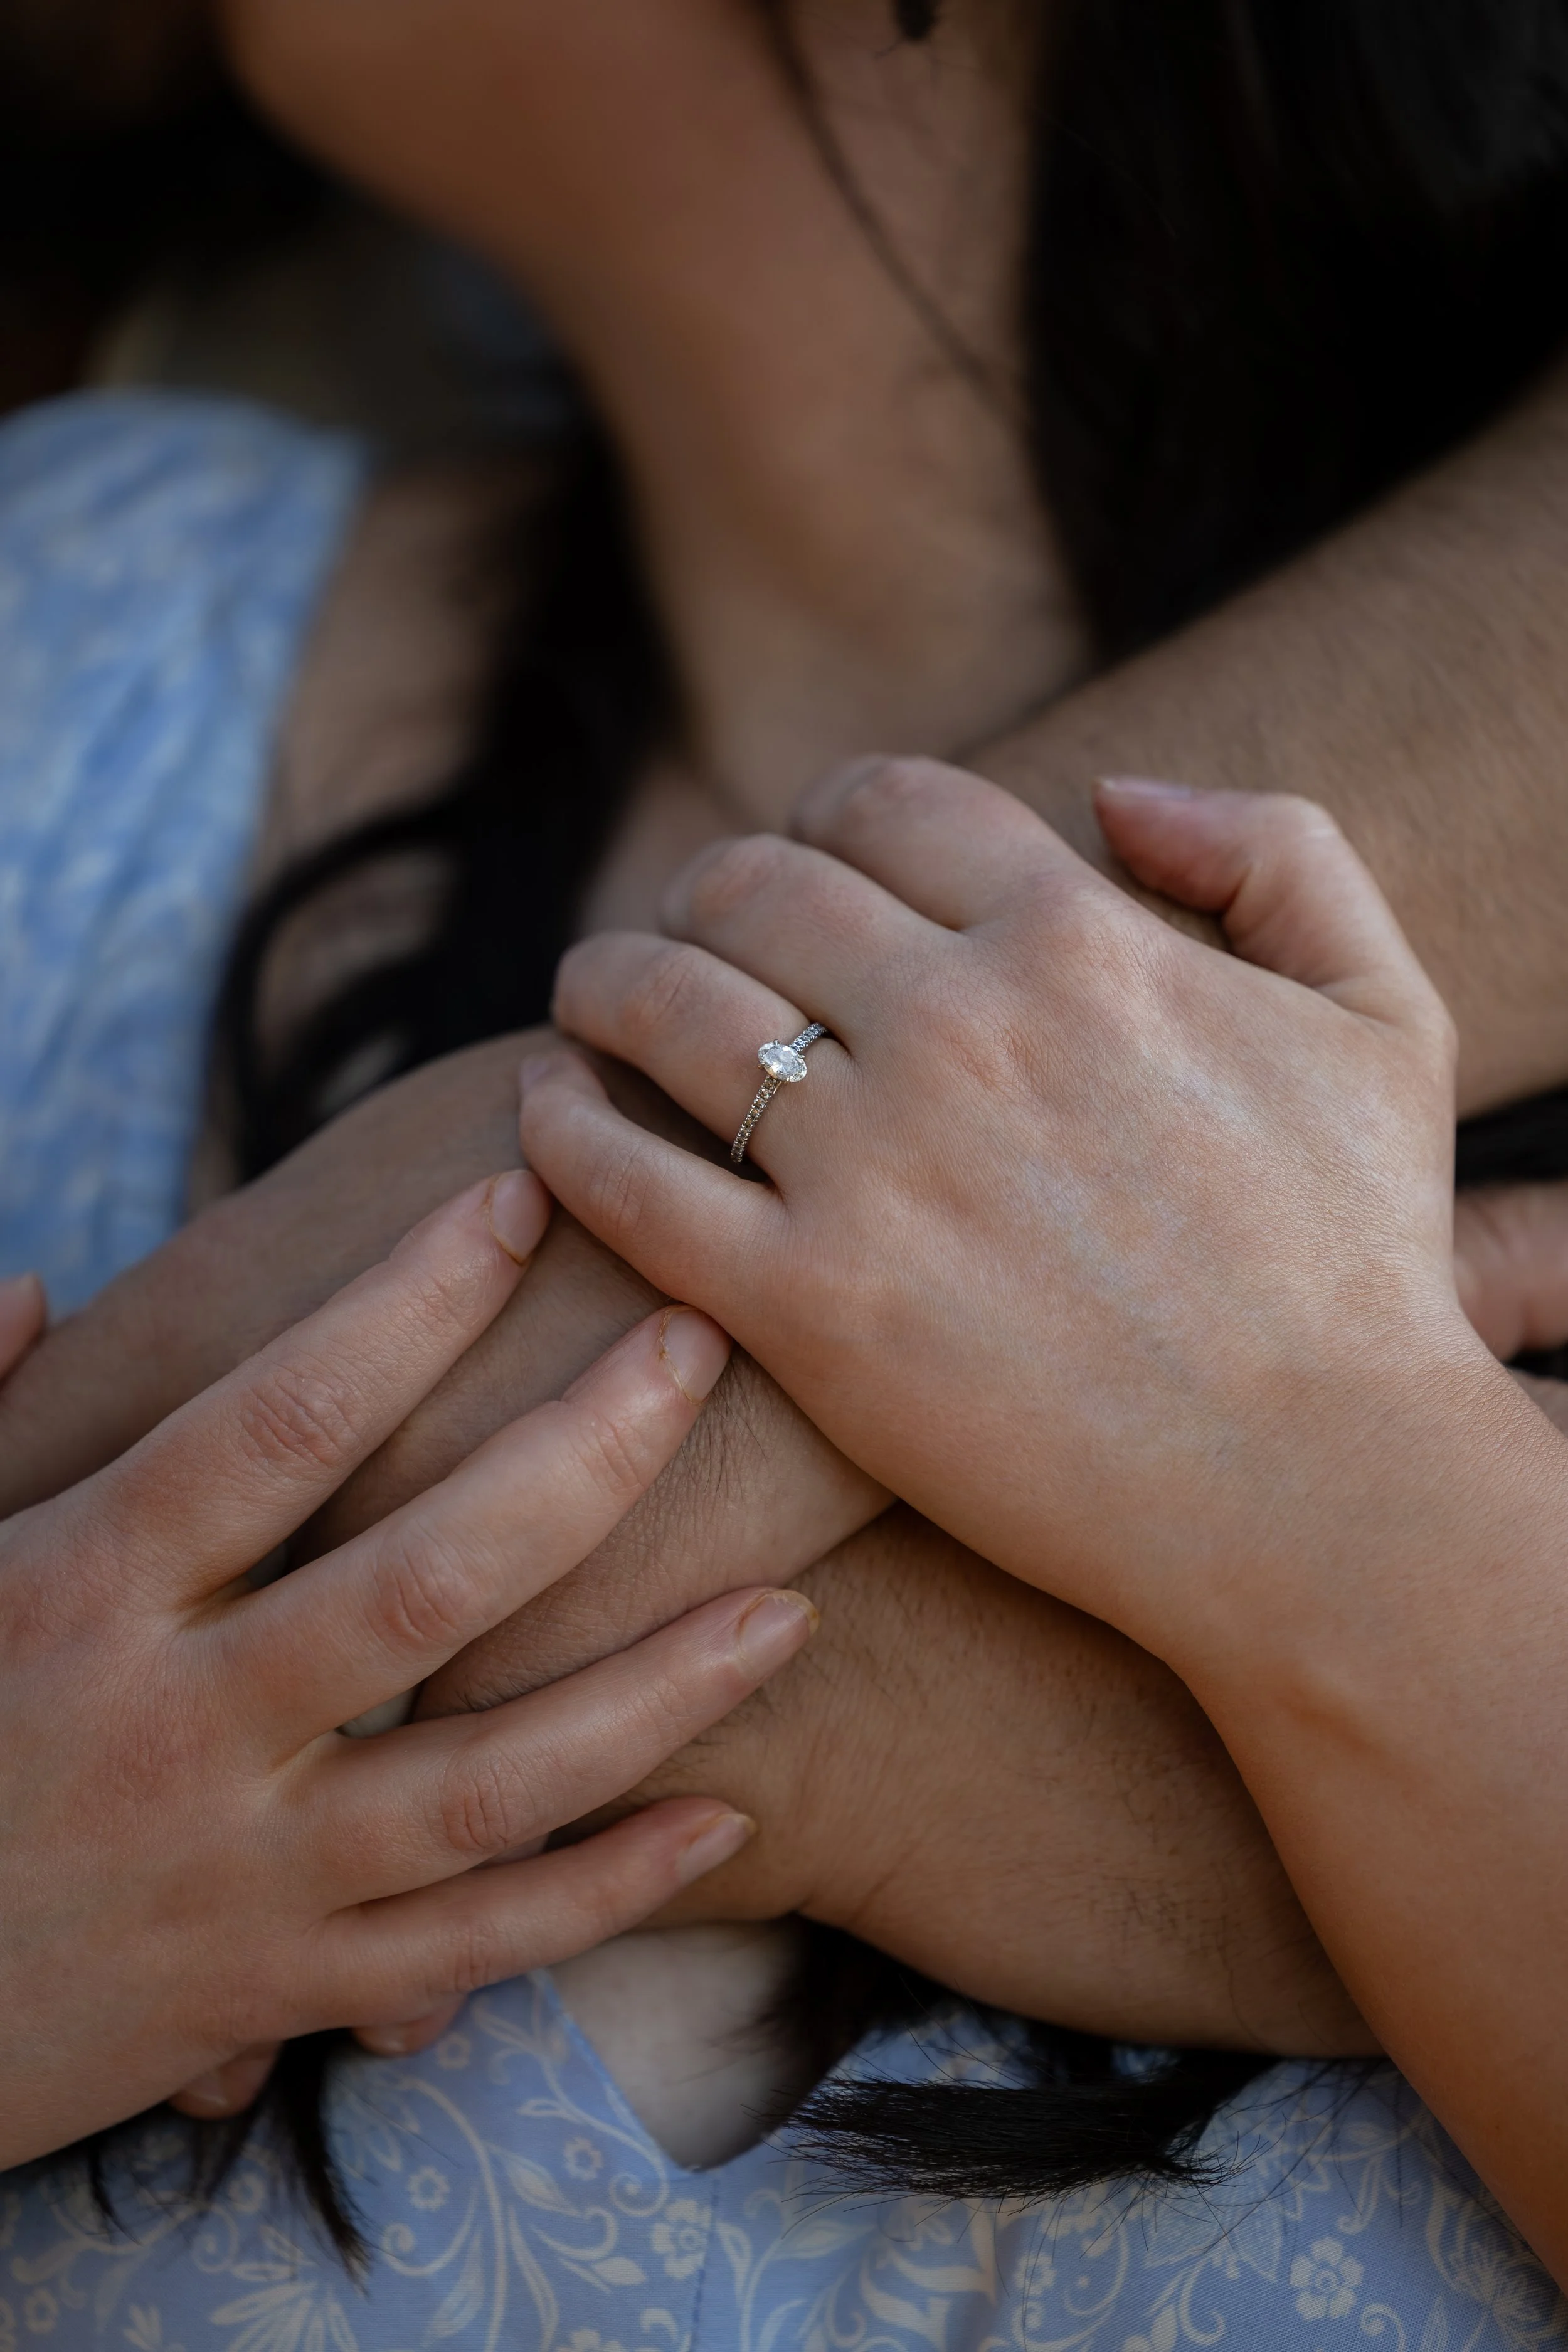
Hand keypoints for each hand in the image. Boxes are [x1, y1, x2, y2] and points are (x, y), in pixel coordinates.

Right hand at [0, 1172, 816, 2166]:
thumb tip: (30, 1288)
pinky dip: (602, 1892)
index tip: (522, 1197)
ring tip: (789, 1603)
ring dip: (654, 1691)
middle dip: (583, 1457)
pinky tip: (722, 1819)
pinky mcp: (279, 1988)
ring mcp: (244, 1871)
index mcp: (81, 1589)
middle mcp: (181, 1724)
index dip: (409, 1302)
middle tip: (703, 1345)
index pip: (277, 1423)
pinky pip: (470, 1945)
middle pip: (423, 1579)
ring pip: (490, 1778)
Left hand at [528, 758, 1567, 2268]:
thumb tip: (1116, 792)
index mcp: (1078, 937)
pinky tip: (542, 1106)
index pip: (886, 803)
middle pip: (753, 887)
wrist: (1319, 1490)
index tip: (804, 856)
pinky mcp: (805, 1309)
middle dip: (703, 887)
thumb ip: (1281, 854)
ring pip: (662, 1007)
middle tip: (682, 928)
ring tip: (590, 1000)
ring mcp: (870, 1167)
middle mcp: (957, 1025)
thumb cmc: (1361, 1264)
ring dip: (605, 979)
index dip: (825, 812)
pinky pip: (622, 1181)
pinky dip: (558, 1125)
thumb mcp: (1385, 1018)